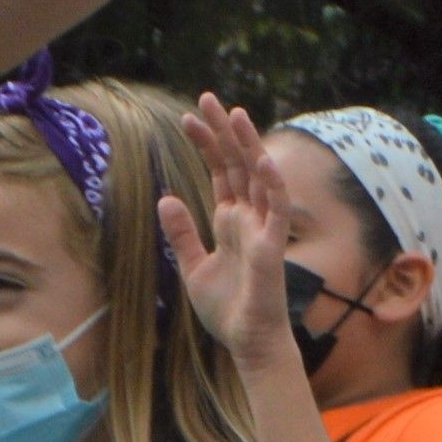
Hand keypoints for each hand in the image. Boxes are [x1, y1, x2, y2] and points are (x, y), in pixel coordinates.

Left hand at [160, 96, 302, 362]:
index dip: (207, 145)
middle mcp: (249, 218)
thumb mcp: (192, 266)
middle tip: (208, 98)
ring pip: (258, 177)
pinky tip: (260, 158)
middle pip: (237, 165)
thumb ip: (182, 233)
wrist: (246, 342)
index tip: (190, 118)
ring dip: (248, 145)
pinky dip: (271, 183)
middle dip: (224, 132)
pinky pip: (275, 208)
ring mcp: (263, 229)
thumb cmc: (226, 310)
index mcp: (231, 221)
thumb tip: (166, 197)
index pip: (220, 173)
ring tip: (234, 113)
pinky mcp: (273, 246)